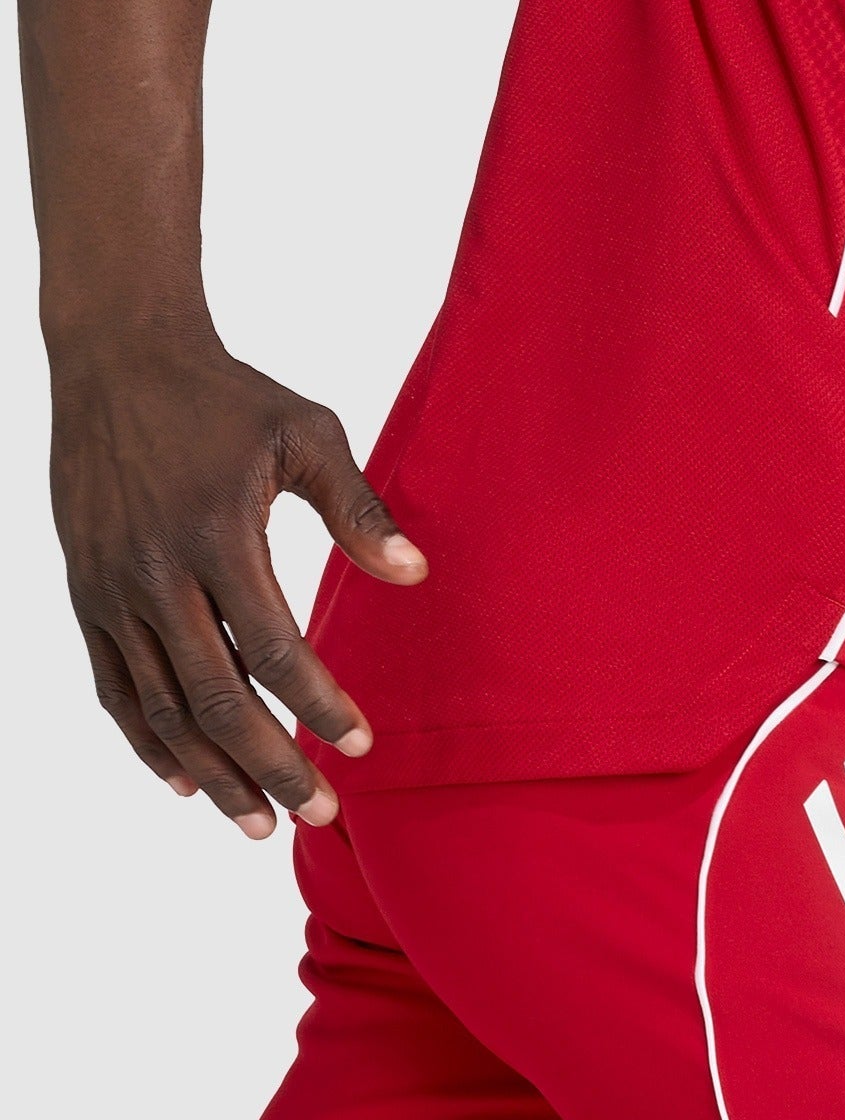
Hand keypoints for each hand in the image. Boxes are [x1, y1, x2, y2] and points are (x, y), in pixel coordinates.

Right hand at [50, 330, 425, 836]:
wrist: (119, 362)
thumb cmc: (228, 396)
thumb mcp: (306, 434)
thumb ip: (358, 511)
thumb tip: (416, 574)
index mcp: (217, 538)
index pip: (274, 649)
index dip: (318, 706)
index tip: (361, 745)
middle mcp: (155, 577)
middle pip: (215, 699)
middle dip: (268, 765)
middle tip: (318, 812)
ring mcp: (111, 592)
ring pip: (160, 708)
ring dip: (211, 772)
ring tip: (258, 824)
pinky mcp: (85, 595)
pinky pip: (113, 688)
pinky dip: (146, 742)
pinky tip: (184, 780)